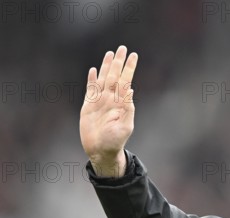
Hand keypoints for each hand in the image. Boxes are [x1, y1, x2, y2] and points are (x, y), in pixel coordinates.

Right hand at [80, 45, 137, 176]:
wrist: (101, 151)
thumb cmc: (115, 141)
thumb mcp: (125, 126)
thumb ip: (127, 109)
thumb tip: (130, 90)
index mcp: (121, 102)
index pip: (126, 81)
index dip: (129, 68)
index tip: (134, 55)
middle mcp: (111, 99)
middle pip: (115, 76)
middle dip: (118, 62)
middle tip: (122, 48)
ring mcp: (100, 102)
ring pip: (103, 79)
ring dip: (106, 66)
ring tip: (110, 54)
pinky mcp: (88, 106)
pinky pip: (90, 89)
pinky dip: (92, 79)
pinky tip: (94, 70)